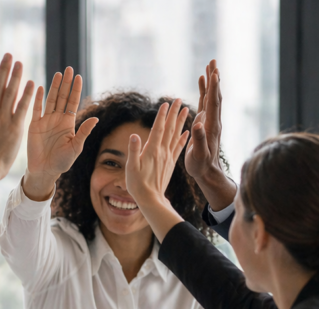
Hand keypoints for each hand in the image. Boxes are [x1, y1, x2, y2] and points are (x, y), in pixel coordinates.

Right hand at [23, 67, 98, 200]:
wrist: (45, 171)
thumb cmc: (62, 162)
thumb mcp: (75, 147)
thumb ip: (84, 132)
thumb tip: (96, 118)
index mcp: (68, 124)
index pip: (73, 102)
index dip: (75, 90)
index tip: (78, 76)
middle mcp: (57, 119)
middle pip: (62, 97)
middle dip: (65, 83)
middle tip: (68, 68)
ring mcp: (45, 121)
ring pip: (50, 100)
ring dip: (54, 87)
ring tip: (58, 73)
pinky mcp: (34, 125)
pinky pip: (36, 109)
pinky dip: (38, 98)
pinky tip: (39, 87)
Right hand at [124, 99, 189, 241]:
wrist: (151, 199)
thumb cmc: (137, 185)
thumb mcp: (130, 168)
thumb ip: (133, 151)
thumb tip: (134, 135)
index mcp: (152, 151)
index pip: (158, 129)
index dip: (162, 116)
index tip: (166, 103)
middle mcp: (162, 152)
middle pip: (169, 129)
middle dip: (173, 113)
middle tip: (178, 99)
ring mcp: (168, 157)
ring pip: (176, 135)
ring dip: (181, 121)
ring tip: (186, 109)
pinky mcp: (171, 164)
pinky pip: (179, 148)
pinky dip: (184, 138)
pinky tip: (187, 131)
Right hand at [185, 60, 236, 209]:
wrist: (207, 172)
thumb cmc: (201, 166)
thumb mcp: (199, 155)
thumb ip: (199, 140)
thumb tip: (198, 124)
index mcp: (211, 126)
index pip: (213, 103)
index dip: (213, 88)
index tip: (213, 73)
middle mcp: (213, 121)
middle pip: (215, 95)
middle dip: (214, 78)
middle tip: (213, 61)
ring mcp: (210, 120)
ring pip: (212, 96)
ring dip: (211, 81)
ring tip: (209, 65)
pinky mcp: (205, 122)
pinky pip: (206, 102)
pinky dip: (205, 90)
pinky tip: (202, 81)